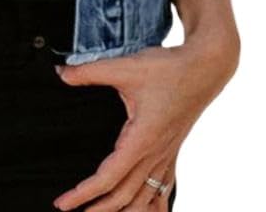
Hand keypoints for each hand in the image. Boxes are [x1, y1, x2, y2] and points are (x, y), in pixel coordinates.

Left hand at [51, 30, 239, 210]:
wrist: (204, 68)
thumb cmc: (168, 70)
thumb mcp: (124, 68)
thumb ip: (89, 72)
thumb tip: (61, 73)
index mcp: (141, 140)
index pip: (108, 178)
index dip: (83, 193)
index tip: (63, 203)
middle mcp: (155, 154)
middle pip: (125, 196)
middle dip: (98, 208)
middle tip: (72, 211)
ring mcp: (166, 155)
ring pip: (144, 197)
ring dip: (123, 210)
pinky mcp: (172, 151)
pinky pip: (162, 188)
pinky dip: (151, 204)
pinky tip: (144, 209)